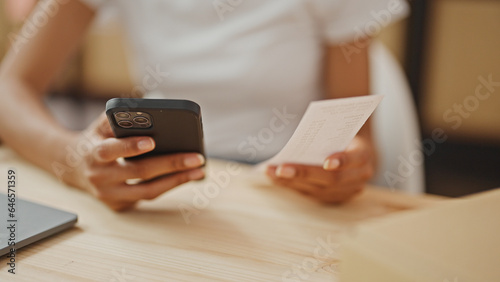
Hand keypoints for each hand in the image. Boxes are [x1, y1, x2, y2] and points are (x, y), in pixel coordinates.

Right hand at [60, 114, 204, 210]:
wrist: (75, 168)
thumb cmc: (97, 140)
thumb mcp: (101, 125)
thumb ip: (119, 117)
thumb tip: (148, 108)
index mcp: (92, 153)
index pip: (110, 151)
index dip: (130, 147)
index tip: (152, 141)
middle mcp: (99, 178)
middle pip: (139, 173)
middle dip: (171, 164)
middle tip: (197, 157)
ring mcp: (109, 195)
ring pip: (147, 191)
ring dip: (176, 180)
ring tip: (199, 170)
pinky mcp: (119, 205)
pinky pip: (148, 197)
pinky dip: (169, 186)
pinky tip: (187, 177)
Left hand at [266, 136, 374, 203]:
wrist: (355, 154)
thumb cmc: (342, 136)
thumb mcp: (340, 130)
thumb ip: (327, 133)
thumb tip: (301, 137)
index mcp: (364, 155)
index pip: (355, 158)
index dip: (342, 161)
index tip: (327, 162)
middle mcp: (360, 177)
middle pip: (331, 179)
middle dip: (303, 173)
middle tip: (279, 168)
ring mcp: (348, 191)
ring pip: (318, 191)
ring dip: (291, 182)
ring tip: (270, 172)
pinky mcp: (334, 199)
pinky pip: (312, 195)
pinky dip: (292, 186)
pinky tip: (275, 178)